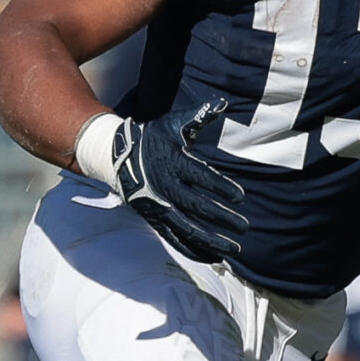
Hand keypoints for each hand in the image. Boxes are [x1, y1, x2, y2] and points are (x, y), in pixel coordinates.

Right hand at [111, 99, 247, 263]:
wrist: (115, 155)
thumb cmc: (152, 137)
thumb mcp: (173, 125)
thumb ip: (198, 117)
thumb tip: (220, 104)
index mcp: (172, 162)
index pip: (200, 178)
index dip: (221, 188)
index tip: (240, 197)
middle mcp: (164, 187)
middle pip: (196, 207)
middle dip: (222, 218)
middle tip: (244, 227)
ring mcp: (157, 206)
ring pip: (186, 228)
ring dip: (211, 240)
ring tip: (233, 248)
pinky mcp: (153, 218)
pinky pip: (174, 238)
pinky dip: (193, 249)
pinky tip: (213, 256)